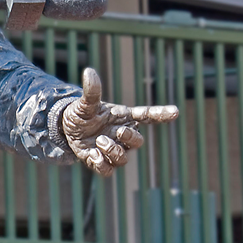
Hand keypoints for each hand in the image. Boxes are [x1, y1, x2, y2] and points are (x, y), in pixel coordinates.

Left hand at [62, 68, 177, 175]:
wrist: (67, 129)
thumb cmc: (82, 114)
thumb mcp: (85, 103)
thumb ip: (91, 92)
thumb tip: (89, 72)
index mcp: (122, 117)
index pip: (146, 116)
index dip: (161, 114)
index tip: (175, 111)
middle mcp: (121, 135)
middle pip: (138, 141)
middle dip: (130, 138)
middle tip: (118, 132)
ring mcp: (112, 150)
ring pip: (123, 158)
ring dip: (113, 151)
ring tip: (99, 141)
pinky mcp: (100, 162)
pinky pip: (108, 170)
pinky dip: (102, 164)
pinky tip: (92, 155)